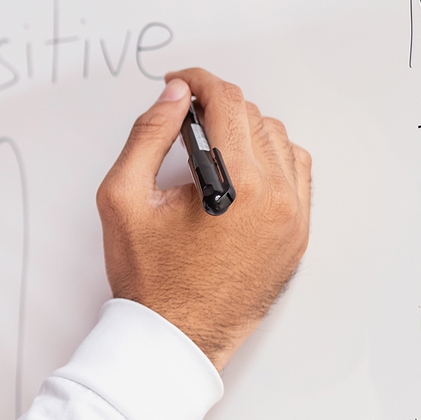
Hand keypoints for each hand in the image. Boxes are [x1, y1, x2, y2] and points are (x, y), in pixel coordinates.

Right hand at [96, 69, 310, 369]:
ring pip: (280, 141)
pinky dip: (270, 159)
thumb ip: (147, 136)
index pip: (228, 103)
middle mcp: (277, 198)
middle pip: (254, 117)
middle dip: (217, 106)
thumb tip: (173, 96)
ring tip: (209, 145)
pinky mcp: (297, 236)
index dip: (198, 82)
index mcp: (239, 184)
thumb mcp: (123, 197)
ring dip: (245, 130)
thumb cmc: (148, 277)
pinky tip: (239, 169)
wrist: (174, 337)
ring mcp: (294, 219)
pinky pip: (297, 175)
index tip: (177, 83)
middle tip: (182, 117)